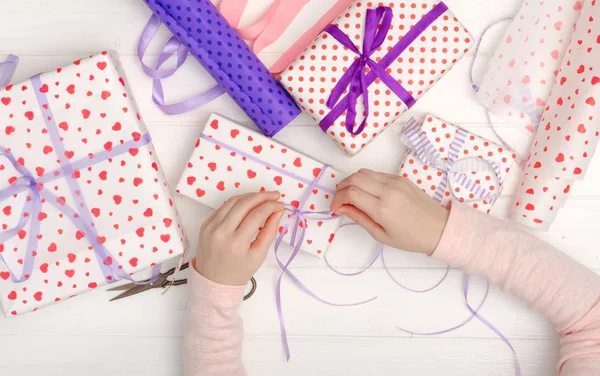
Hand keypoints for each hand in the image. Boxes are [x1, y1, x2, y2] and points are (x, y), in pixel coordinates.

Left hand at [195, 191, 284, 285]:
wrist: (213, 282)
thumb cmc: (239, 271)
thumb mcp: (259, 255)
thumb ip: (270, 231)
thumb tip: (278, 211)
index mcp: (236, 243)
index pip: (257, 215)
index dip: (271, 206)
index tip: (281, 204)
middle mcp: (221, 232)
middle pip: (244, 203)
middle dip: (262, 196)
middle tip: (275, 195)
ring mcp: (210, 227)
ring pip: (232, 201)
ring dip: (250, 196)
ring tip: (263, 197)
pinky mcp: (205, 224)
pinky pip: (223, 207)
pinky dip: (237, 203)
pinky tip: (247, 204)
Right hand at [331, 169, 448, 254]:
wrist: (439, 228)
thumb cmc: (411, 238)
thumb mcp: (381, 235)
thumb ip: (359, 218)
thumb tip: (342, 208)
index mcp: (383, 209)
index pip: (351, 194)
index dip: (337, 199)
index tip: (335, 208)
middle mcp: (388, 191)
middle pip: (354, 178)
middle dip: (341, 187)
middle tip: (340, 200)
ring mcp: (395, 182)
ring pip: (364, 172)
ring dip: (352, 181)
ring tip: (350, 195)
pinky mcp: (400, 178)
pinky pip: (376, 173)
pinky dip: (365, 180)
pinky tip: (366, 192)